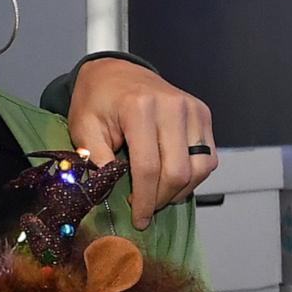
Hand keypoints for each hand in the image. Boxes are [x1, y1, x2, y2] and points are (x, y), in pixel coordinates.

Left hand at [67, 58, 217, 229]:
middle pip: (177, 171)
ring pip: (200, 168)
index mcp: (139, 109)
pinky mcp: (203, 113)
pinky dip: (193, 176)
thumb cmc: (97, 100)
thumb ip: (95, 159)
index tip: (137, 219)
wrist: (115, 72)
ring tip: (157, 196)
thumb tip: (108, 192)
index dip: (143, 199)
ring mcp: (192, 109)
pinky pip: (208, 157)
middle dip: (161, 199)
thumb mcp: (83, 128)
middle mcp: (172, 107)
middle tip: (144, 210)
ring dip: (180, 190)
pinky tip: (171, 180)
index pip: (148, 167)